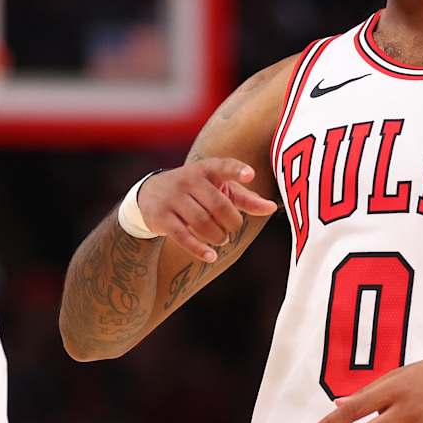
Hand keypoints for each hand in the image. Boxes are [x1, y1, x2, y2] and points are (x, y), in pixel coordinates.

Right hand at [138, 159, 277, 263]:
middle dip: (231, 222)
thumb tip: (272, 208)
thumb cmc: (196, 191)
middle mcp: (188, 180)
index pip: (223, 166)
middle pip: (217, 205)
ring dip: (217, 236)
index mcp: (206, 169)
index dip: (237, 170)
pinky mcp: (161, 217)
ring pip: (201, 222)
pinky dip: (198, 249)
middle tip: (232, 229)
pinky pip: (182, 236)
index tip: (251, 174)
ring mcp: (173, 198)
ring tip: (220, 239)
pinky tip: (211, 256)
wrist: (150, 193)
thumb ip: (245, 198)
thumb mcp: (218, 189)